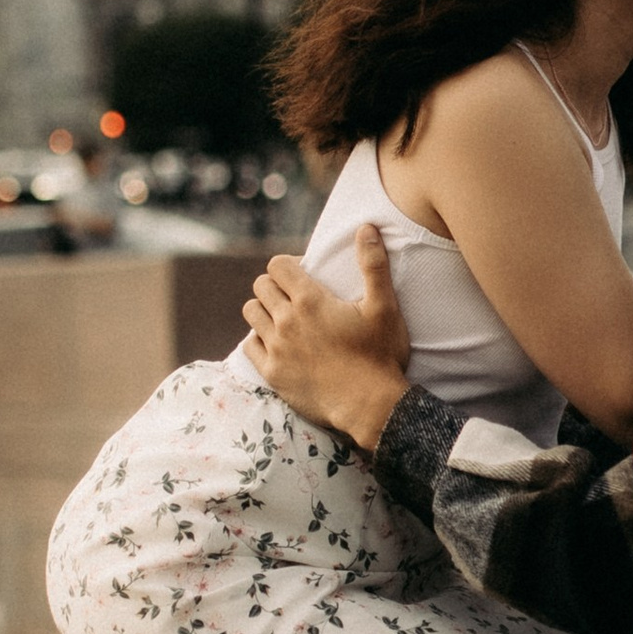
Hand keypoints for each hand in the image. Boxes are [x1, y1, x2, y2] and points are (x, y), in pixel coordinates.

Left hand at [244, 225, 412, 449]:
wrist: (370, 406)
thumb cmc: (380, 355)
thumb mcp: (384, 306)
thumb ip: (373, 264)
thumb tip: (367, 227)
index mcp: (310, 300)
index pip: (277, 265)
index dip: (287, 266)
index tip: (301, 275)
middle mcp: (286, 321)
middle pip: (260, 286)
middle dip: (274, 286)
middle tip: (294, 297)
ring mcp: (276, 348)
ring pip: (250, 313)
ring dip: (263, 310)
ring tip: (283, 318)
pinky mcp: (272, 373)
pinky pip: (249, 346)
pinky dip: (258, 340)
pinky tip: (276, 344)